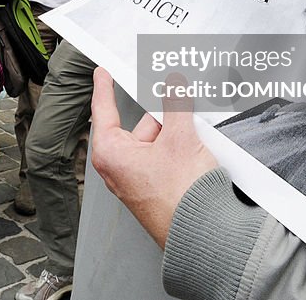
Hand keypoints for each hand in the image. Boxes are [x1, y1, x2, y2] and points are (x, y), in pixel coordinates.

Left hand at [90, 68, 218, 247]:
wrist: (202, 233)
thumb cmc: (180, 197)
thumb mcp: (180, 138)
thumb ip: (175, 106)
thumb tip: (173, 86)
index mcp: (111, 152)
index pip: (104, 110)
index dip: (104, 87)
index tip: (102, 73)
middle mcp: (119, 167)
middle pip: (142, 126)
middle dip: (164, 118)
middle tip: (181, 110)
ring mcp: (137, 180)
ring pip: (156, 142)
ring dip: (175, 136)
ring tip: (193, 141)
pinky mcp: (154, 189)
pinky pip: (164, 159)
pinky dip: (178, 151)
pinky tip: (195, 153)